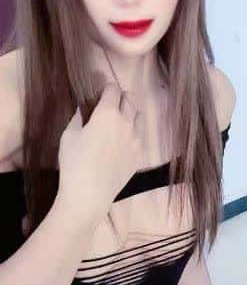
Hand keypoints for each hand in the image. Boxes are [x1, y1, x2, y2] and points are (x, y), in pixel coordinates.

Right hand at [56, 83, 143, 227]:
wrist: (89, 195)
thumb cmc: (74, 163)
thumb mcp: (69, 136)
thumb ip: (79, 118)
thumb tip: (84, 109)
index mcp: (108, 113)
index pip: (113, 89)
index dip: (106, 89)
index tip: (100, 94)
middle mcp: (126, 122)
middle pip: (130, 99)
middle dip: (120, 98)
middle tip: (109, 105)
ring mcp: (136, 138)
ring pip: (138, 116)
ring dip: (129, 113)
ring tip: (117, 123)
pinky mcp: (139, 154)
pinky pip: (139, 135)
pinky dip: (132, 132)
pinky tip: (121, 142)